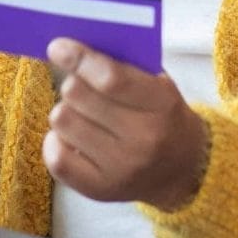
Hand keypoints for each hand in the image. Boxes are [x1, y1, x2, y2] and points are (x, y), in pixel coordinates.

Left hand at [42, 38, 208, 210]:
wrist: (181, 169)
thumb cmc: (163, 115)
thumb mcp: (158, 83)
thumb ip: (123, 65)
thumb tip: (73, 48)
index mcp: (161, 105)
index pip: (111, 79)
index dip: (79, 59)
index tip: (58, 47)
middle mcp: (142, 140)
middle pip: (78, 97)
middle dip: (73, 83)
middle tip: (80, 86)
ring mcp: (120, 169)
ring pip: (62, 122)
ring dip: (66, 111)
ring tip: (81, 114)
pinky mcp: (100, 190)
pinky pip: (56, 158)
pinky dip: (55, 140)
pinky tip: (70, 136)